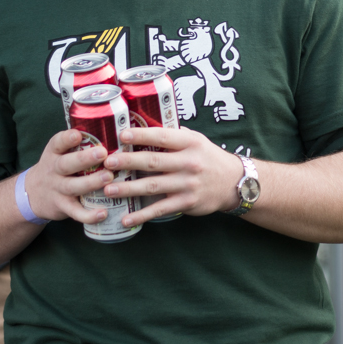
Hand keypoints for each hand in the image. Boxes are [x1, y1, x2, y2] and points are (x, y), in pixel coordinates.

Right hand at [23, 129, 117, 224]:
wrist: (32, 194)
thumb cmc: (57, 168)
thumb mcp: (59, 153)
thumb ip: (80, 143)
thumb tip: (115, 127)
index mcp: (54, 153)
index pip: (57, 143)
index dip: (67, 138)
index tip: (78, 135)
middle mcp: (54, 170)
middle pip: (66, 164)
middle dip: (84, 159)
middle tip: (102, 153)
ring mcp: (57, 189)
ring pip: (73, 187)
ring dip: (91, 182)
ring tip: (108, 177)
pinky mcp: (62, 207)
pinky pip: (75, 212)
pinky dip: (89, 215)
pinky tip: (104, 212)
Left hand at [100, 126, 243, 226]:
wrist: (234, 182)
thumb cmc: (209, 158)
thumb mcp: (197, 140)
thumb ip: (174, 136)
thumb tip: (144, 125)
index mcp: (190, 143)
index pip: (163, 137)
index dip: (142, 135)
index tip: (122, 135)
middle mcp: (190, 162)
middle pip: (154, 162)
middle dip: (129, 162)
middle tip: (108, 162)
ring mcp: (188, 184)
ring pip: (153, 186)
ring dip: (129, 188)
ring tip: (108, 189)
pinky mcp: (187, 202)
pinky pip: (161, 209)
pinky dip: (142, 215)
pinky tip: (126, 218)